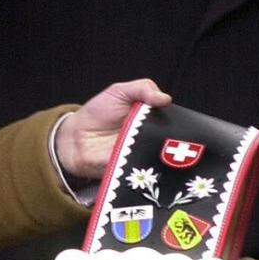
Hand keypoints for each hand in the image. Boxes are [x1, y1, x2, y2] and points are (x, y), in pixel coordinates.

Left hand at [54, 78, 170, 178]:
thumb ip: (142, 88)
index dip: (181, 122)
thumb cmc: (98, 113)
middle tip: (171, 135)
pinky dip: (146, 165)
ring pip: (162, 157)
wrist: (74, 138)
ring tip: (153, 144)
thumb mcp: (119, 92)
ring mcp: (143, 156)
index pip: (175, 122)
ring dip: (160, 151)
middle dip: (175, 139)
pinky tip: (142, 157)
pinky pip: (146, 171)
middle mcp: (151, 139)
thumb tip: (165, 99)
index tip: (184, 122)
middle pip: (174, 142)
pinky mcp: (133, 171)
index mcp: (152, 119)